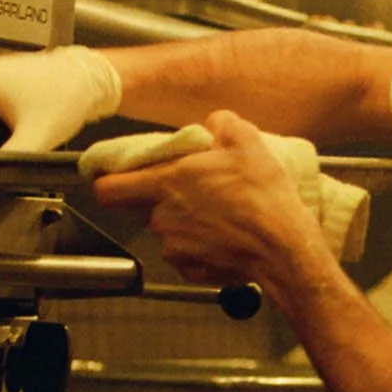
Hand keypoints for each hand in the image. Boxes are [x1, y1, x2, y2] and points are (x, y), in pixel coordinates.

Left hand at [86, 111, 334, 299]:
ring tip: (219, 216)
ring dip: (185, 224)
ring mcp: (175, 247)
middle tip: (193, 192)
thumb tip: (215, 123)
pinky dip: (200, 248)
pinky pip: (186, 256)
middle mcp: (163, 217)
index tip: (115, 179)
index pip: (108, 188)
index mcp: (167, 182)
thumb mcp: (248, 141)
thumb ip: (222, 123)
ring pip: (168, 232)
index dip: (107, 182)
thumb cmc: (264, 198)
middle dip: (163, 200)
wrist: (285, 249)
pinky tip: (224, 239)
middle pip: (144, 208)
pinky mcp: (192, 269)